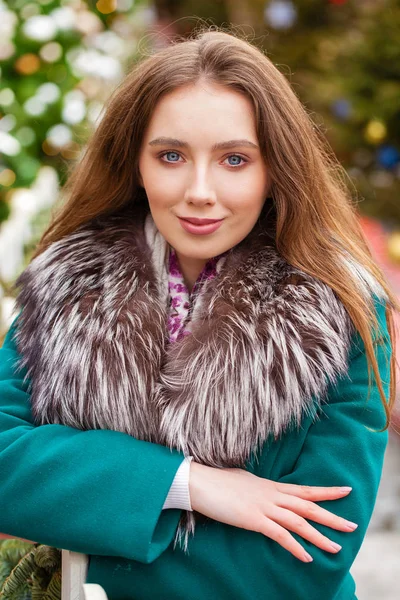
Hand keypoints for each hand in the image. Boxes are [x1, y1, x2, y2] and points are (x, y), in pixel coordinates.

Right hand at [189, 463, 357, 562]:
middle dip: (331, 516)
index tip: (346, 491)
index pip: (305, 489)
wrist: (199, 482)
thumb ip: (259, 488)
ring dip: (319, 536)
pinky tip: (306, 557)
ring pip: (299, 522)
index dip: (326, 492)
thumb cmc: (219, 481)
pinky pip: (279, 535)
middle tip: (352, 525)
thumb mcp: (245, 481)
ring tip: (335, 549)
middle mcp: (272, 495)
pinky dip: (295, 546)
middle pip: (308, 506)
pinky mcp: (253, 520)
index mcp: (271, 486)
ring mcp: (264, 507)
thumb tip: (264, 490)